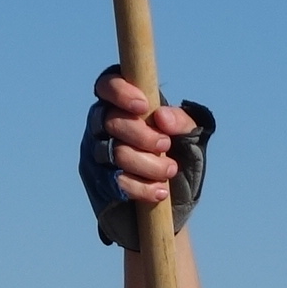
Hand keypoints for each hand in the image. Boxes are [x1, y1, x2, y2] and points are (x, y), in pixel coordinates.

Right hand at [82, 71, 214, 249]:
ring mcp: (97, 153)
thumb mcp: (189, 136)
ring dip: (146, 163)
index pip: (107, 86)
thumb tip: (162, 117)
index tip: (143, 107)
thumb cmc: (179, 157)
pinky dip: (140, 187)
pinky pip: (115, 181)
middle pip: (111, 121)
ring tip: (170, 170)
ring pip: (114, 153)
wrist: (175, 201)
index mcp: (122, 104)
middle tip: (165, 145)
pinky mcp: (98, 180)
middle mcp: (103, 125)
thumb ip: (181, 121)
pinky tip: (160, 191)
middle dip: (142, 135)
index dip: (120, 92)